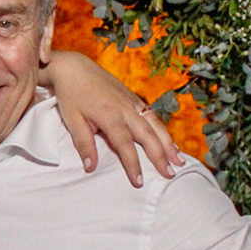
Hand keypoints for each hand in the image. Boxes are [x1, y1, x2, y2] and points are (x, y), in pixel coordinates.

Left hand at [43, 51, 182, 186]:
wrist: (74, 67)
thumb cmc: (71, 95)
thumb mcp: (72, 120)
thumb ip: (83, 144)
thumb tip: (90, 168)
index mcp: (109, 115)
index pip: (124, 145)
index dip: (132, 164)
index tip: (138, 182)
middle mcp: (125, 108)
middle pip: (147, 135)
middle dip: (160, 156)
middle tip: (170, 175)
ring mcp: (132, 101)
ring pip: (155, 124)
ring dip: (168, 143)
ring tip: (179, 161)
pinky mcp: (133, 97)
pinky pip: (152, 115)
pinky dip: (163, 130)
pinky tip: (169, 141)